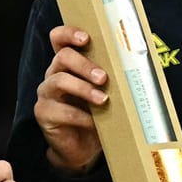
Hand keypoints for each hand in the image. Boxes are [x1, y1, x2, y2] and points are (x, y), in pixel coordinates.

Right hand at [33, 24, 106, 173]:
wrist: (83, 147)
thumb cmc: (97, 114)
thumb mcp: (104, 92)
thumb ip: (112, 77)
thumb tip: (137, 65)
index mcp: (68, 65)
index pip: (59, 39)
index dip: (69, 34)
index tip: (86, 38)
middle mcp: (53, 75)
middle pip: (62, 57)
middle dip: (84, 64)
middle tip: (103, 77)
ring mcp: (46, 94)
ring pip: (59, 81)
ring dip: (83, 89)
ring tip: (103, 100)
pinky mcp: (43, 113)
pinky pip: (62, 111)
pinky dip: (82, 117)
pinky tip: (95, 123)